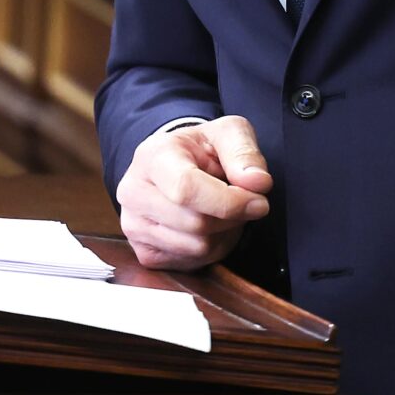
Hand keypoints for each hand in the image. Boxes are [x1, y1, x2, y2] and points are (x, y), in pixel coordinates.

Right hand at [114, 115, 273, 270]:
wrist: (175, 165)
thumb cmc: (200, 149)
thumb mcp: (227, 133)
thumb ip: (243, 152)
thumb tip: (258, 182)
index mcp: (152, 157)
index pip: (186, 189)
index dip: (229, 202)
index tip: (259, 201)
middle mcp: (135, 193)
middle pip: (196, 223)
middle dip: (232, 217)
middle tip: (245, 202)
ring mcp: (134, 226)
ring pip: (197, 247)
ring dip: (224, 233)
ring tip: (222, 211)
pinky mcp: (145, 253)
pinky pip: (192, 262)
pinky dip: (212, 248)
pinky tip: (209, 227)